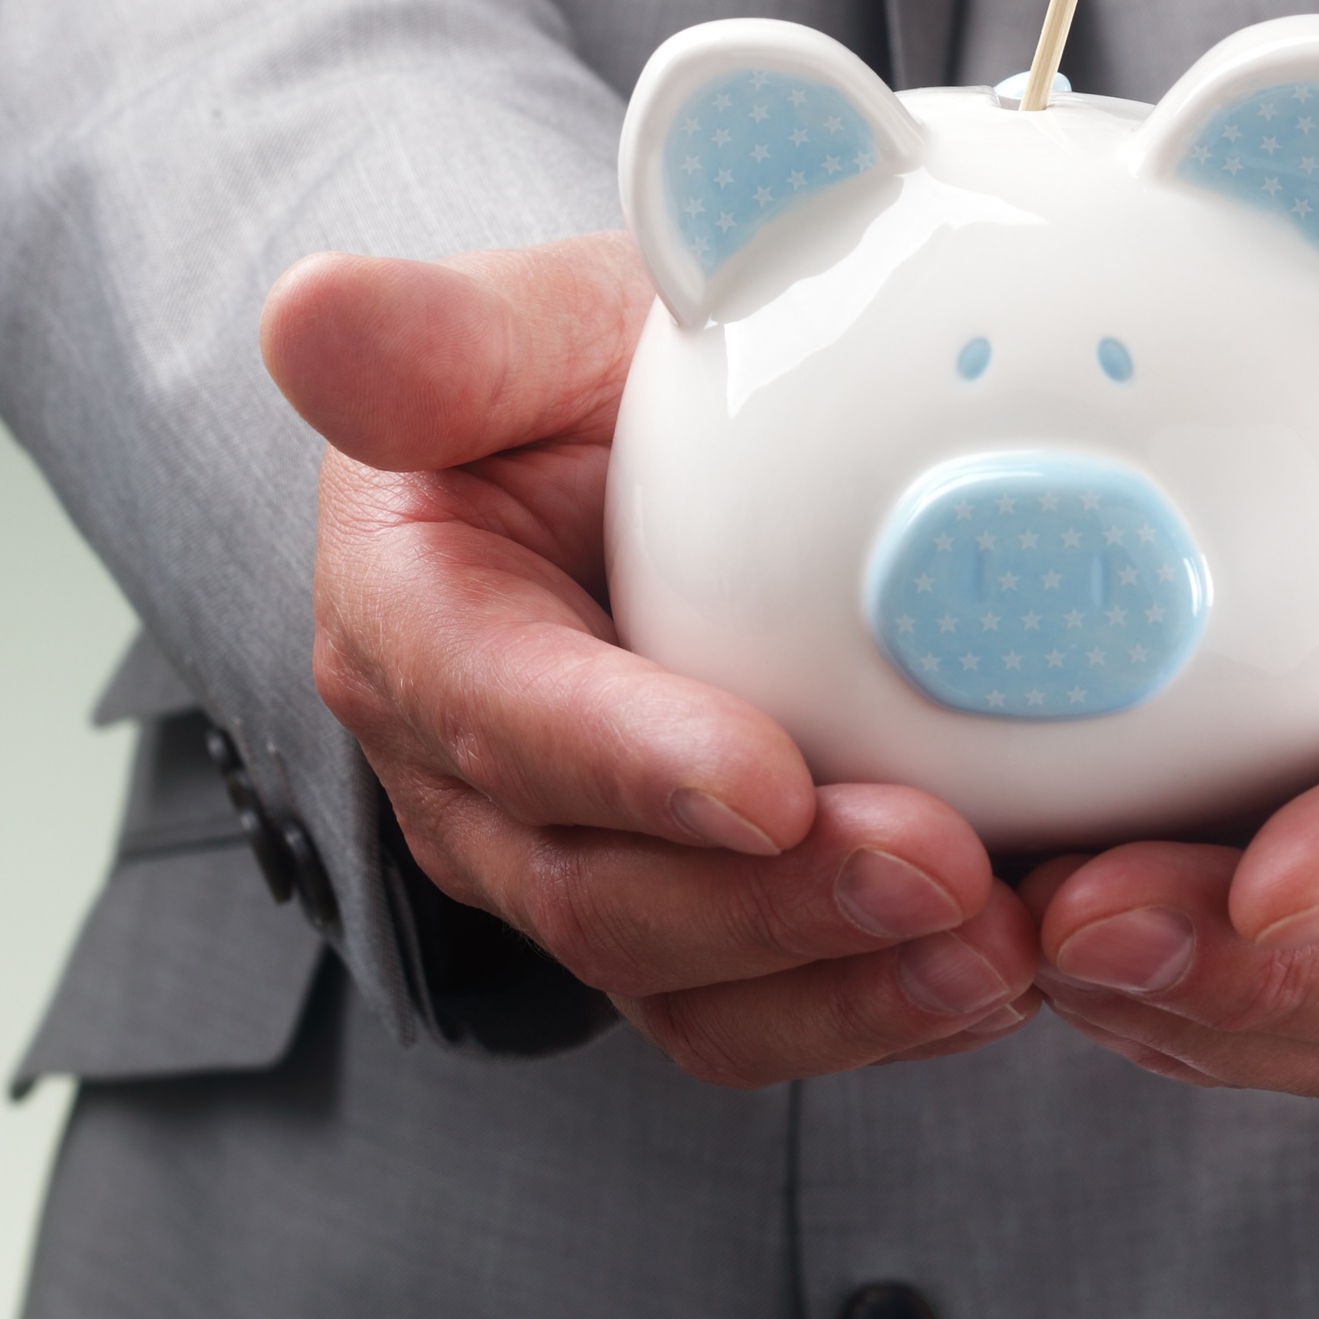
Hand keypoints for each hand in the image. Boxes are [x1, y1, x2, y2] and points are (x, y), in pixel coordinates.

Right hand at [266, 238, 1042, 1086]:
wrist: (630, 443)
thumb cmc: (578, 378)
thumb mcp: (522, 322)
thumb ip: (432, 334)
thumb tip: (312, 315)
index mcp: (413, 619)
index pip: (503, 714)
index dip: (631, 761)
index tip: (770, 782)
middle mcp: (472, 776)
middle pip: (601, 890)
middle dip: (775, 908)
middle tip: (943, 870)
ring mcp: (578, 862)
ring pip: (688, 984)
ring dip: (846, 989)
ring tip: (996, 951)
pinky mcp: (686, 916)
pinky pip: (769, 1002)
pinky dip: (885, 1004)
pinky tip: (1006, 966)